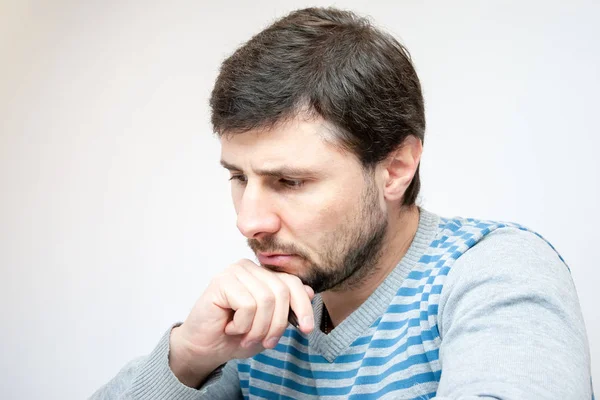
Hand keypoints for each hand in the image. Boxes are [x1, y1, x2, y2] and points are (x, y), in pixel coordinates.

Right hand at [169, 259, 314, 386]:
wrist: (205, 349)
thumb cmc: (236, 336)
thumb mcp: (269, 325)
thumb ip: (287, 307)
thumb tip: (310, 291)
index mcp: (262, 275)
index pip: (293, 283)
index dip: (303, 306)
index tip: (306, 329)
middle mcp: (249, 268)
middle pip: (281, 292)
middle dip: (277, 324)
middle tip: (266, 342)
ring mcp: (235, 272)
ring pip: (266, 300)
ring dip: (258, 328)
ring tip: (245, 337)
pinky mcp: (221, 281)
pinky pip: (247, 305)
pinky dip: (242, 325)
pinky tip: (230, 327)